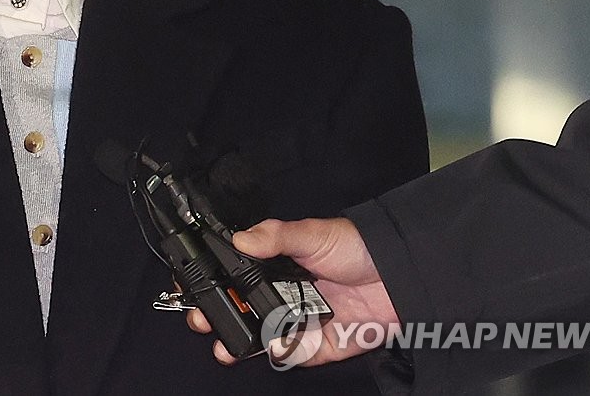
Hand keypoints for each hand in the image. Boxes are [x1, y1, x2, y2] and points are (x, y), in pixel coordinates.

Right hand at [186, 217, 397, 366]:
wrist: (400, 276)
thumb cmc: (354, 247)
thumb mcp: (311, 234)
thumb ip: (275, 237)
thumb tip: (240, 239)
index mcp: (274, 265)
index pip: (233, 275)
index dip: (211, 282)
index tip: (189, 285)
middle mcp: (281, 294)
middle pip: (240, 310)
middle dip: (216, 317)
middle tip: (201, 320)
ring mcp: (297, 321)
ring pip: (260, 337)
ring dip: (239, 343)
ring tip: (225, 347)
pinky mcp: (316, 345)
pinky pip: (293, 355)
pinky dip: (282, 354)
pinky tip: (275, 346)